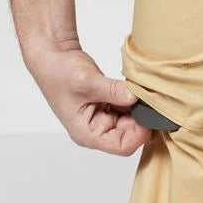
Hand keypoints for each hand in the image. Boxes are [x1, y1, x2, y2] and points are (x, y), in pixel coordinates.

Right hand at [28, 47, 152, 155]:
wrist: (52, 56)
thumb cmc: (58, 73)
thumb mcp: (88, 82)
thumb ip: (113, 91)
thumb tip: (136, 97)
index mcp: (87, 134)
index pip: (122, 146)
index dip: (139, 134)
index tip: (148, 115)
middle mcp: (97, 130)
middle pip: (131, 135)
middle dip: (142, 119)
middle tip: (150, 99)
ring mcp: (103, 118)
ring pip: (133, 121)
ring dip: (139, 108)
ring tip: (142, 91)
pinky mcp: (109, 106)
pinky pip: (129, 108)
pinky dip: (135, 100)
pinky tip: (137, 88)